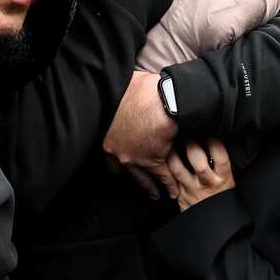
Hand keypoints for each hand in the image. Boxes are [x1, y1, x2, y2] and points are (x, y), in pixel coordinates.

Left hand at [103, 71, 177, 198]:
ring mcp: (135, 158)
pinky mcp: (154, 161)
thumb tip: (124, 85)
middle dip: (128, 174)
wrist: (163, 99)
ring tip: (155, 194)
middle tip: (134, 179)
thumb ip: (124, 92)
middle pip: (120, 168)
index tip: (116, 157)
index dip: (112, 154)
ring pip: (141, 177)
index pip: (106, 149)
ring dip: (149, 186)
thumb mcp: (126, 87)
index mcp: (106, 132)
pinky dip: (169, 185)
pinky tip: (173, 192)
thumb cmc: (142, 89)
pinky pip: (162, 177)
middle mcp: (116, 150)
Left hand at [168, 139, 234, 210]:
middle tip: (188, 134)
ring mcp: (192, 190)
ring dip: (173, 155)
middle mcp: (208, 184)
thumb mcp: (229, 181)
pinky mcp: (181, 195)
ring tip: (171, 143)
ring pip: (178, 170)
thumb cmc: (222, 197)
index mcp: (224, 178)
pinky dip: (166, 167)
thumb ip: (220, 165)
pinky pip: (170, 179)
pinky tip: (164, 158)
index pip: (220, 157)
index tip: (210, 132)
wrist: (214, 223)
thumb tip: (214, 141)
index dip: (214, 142)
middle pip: (198, 162)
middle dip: (192, 146)